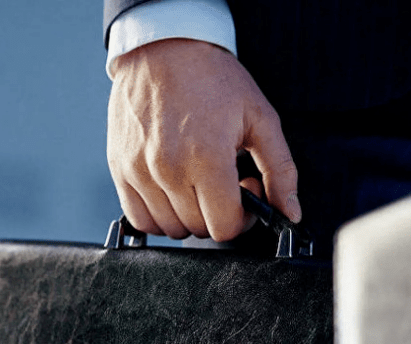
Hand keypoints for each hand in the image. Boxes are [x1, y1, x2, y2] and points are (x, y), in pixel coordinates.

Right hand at [107, 38, 300, 240]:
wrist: (165, 48)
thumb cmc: (212, 78)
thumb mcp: (260, 118)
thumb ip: (281, 171)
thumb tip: (291, 213)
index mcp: (207, 158)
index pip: (226, 227)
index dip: (243, 217)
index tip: (244, 190)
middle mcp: (168, 169)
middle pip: (200, 229)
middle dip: (219, 213)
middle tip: (224, 180)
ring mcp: (139, 171)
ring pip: (170, 228)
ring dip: (190, 215)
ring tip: (198, 182)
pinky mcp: (120, 168)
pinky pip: (140, 218)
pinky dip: (159, 215)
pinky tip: (174, 191)